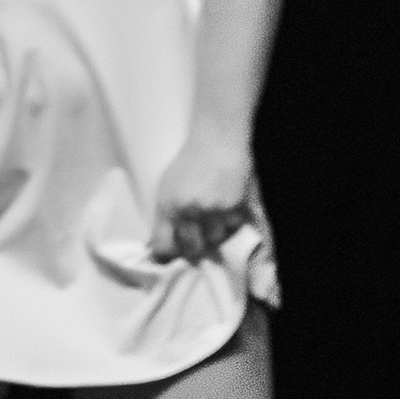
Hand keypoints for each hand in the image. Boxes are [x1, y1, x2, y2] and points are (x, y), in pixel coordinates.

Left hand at [150, 133, 259, 263]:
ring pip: (217, 239)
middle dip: (194, 248)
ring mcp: (214, 210)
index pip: (164, 246)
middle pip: (193, 248)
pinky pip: (235, 227)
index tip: (171, 257)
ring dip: (216, 234)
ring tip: (215, 220)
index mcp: (168, 206)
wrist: (217, 141)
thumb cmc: (188, 162)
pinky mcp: (236, 205)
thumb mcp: (166, 187)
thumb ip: (166, 215)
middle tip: (198, 243)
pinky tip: (228, 209)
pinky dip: (232, 222)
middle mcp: (190, 212)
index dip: (167, 256)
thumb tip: (163, 242)